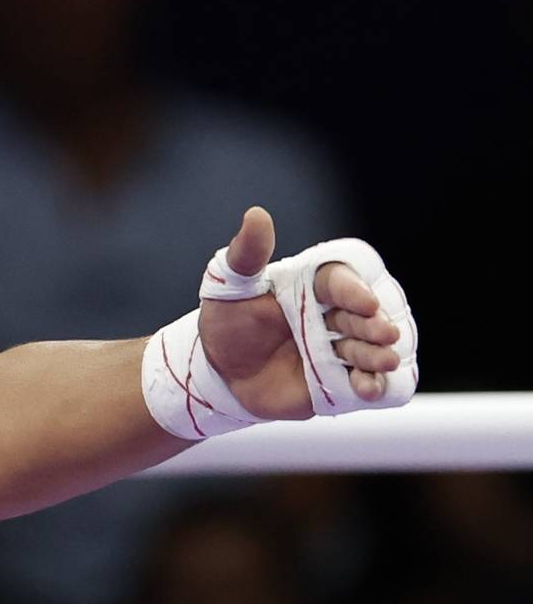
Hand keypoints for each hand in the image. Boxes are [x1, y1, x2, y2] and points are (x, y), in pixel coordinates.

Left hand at [197, 207, 405, 420]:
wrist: (219, 374)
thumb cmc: (227, 323)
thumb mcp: (230, 288)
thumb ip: (247, 255)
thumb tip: (256, 215)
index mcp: (314, 286)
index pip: (342, 282)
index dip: (355, 292)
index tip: (364, 303)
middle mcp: (334, 314)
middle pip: (366, 316)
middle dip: (377, 324)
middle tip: (385, 334)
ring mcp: (340, 348)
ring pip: (371, 348)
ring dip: (380, 354)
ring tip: (385, 360)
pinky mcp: (340, 381)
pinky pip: (366, 382)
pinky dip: (374, 384)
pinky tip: (371, 388)